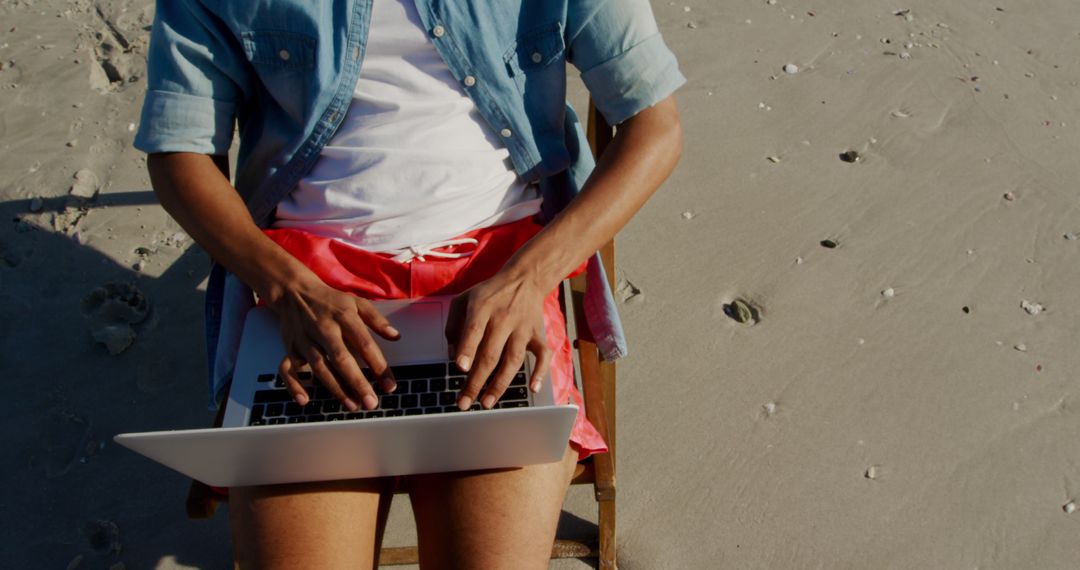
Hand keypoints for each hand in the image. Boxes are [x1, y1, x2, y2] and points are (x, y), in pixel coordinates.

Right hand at [268, 276, 398, 410]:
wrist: (294, 291)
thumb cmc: (330, 301)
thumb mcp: (357, 302)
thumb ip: (377, 320)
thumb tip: (396, 336)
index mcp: (343, 316)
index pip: (364, 343)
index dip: (378, 365)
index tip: (390, 385)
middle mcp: (324, 329)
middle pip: (341, 359)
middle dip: (357, 382)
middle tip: (371, 403)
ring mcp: (305, 340)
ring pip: (319, 367)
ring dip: (335, 389)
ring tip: (352, 405)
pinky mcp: (290, 348)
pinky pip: (287, 369)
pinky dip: (294, 385)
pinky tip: (305, 400)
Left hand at [446, 272, 549, 409]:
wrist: (524, 279)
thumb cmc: (489, 294)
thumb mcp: (463, 300)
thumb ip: (452, 326)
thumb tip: (452, 357)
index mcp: (482, 307)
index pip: (474, 330)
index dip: (467, 349)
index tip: (460, 368)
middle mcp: (504, 318)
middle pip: (490, 353)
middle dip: (476, 381)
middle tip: (464, 403)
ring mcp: (523, 328)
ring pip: (513, 360)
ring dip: (500, 384)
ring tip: (486, 403)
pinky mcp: (538, 334)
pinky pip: (543, 355)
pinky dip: (540, 372)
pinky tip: (533, 388)